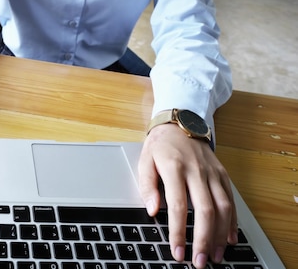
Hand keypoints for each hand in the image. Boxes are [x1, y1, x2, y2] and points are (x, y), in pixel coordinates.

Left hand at [138, 124, 238, 268]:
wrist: (181, 122)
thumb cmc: (160, 145)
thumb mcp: (145, 160)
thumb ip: (147, 186)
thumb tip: (152, 210)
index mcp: (174, 168)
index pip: (178, 205)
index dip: (178, 231)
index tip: (177, 250)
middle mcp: (196, 171)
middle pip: (204, 210)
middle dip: (203, 239)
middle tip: (199, 261)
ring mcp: (212, 173)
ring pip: (222, 207)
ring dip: (221, 235)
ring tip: (216, 255)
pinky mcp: (222, 174)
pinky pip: (231, 200)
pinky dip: (232, 221)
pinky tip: (230, 238)